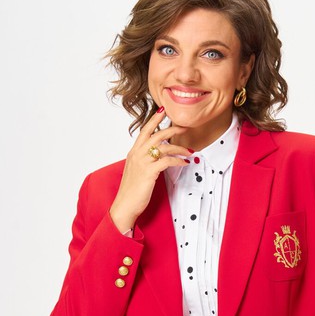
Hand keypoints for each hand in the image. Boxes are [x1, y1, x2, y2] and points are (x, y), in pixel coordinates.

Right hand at [110, 109, 190, 231]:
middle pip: (156, 134)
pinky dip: (178, 161)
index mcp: (133, 153)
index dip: (154, 119)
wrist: (124, 205)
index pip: (145, 131)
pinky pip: (167, 161)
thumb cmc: (131, 191)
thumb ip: (145, 161)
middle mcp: (137, 154)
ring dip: (179, 147)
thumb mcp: (137, 171)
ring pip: (164, 147)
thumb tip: (157, 156)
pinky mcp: (149, 172)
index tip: (163, 110)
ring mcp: (142, 162)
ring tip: (189, 150)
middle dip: (172, 128)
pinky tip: (185, 163)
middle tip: (185, 126)